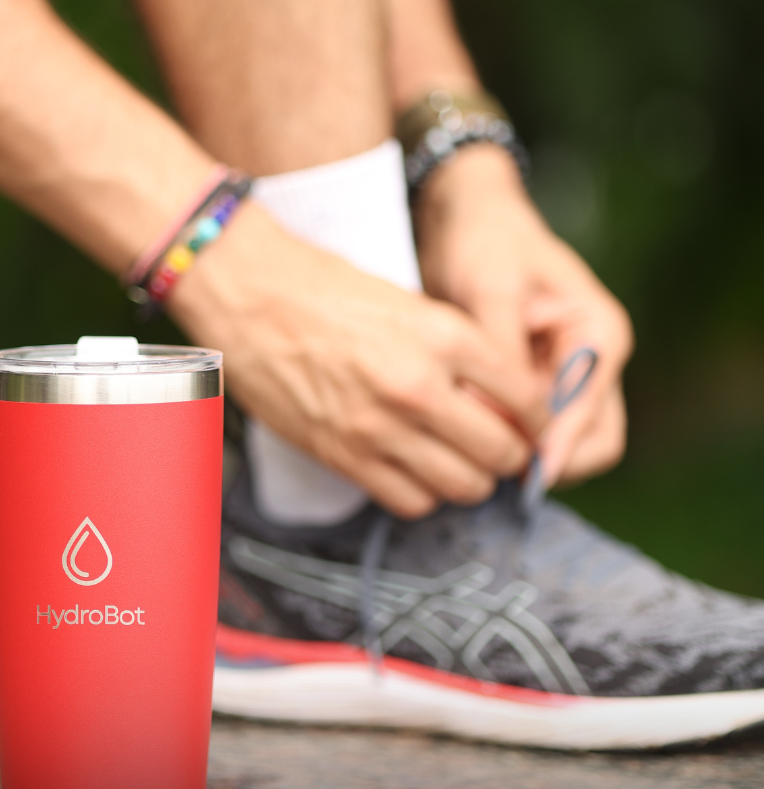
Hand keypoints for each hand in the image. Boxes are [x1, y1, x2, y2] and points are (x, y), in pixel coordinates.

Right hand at [169, 202, 547, 517]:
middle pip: (502, 451)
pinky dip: (424, 493)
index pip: (527, 398)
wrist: (249, 296)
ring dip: (471, 478)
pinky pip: (410, 500)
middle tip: (502, 446)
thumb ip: (457, 349)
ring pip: (463, 485)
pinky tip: (417, 470)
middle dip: (512, 454)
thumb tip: (499, 398)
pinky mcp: (344, 456)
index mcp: (444, 336)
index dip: (539, 416)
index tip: (533, 421)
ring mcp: (379, 428)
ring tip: (460, 461)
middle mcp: (418, 387)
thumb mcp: (408, 301)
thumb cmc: (325, 288)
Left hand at [415, 144, 633, 485]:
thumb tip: (507, 424)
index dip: (551, 455)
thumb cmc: (484, 242)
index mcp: (598, 339)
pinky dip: (494, 439)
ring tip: (462, 446)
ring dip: (513, 455)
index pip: (592, 426)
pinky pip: (520, 432)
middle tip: (481, 464)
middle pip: (584, 449)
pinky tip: (456, 433)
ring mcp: (560, 379)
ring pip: (551, 448)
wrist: (464, 220)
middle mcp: (589, 366)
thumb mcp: (491, 291)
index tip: (510, 473)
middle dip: (537, 463)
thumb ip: (503, 356)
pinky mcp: (528, 386)